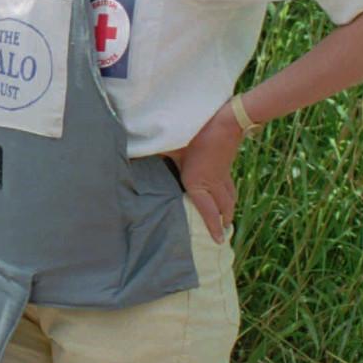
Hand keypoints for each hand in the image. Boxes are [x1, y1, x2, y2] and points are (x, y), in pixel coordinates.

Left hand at [166, 103, 244, 243]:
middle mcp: (213, 183)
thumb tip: (133, 155)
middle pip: (223, 208)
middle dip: (223, 222)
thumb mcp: (173, 145)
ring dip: (229, 211)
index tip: (218, 240)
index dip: (213, 227)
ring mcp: (222, 176)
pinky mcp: (227, 168)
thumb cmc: (197, 133)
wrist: (227, 121)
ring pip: (230, 198)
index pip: (208, 210)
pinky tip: (227, 196)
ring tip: (227, 220)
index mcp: (198, 182)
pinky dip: (230, 196)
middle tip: (223, 234)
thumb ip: (156, 153)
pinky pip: (230, 187)